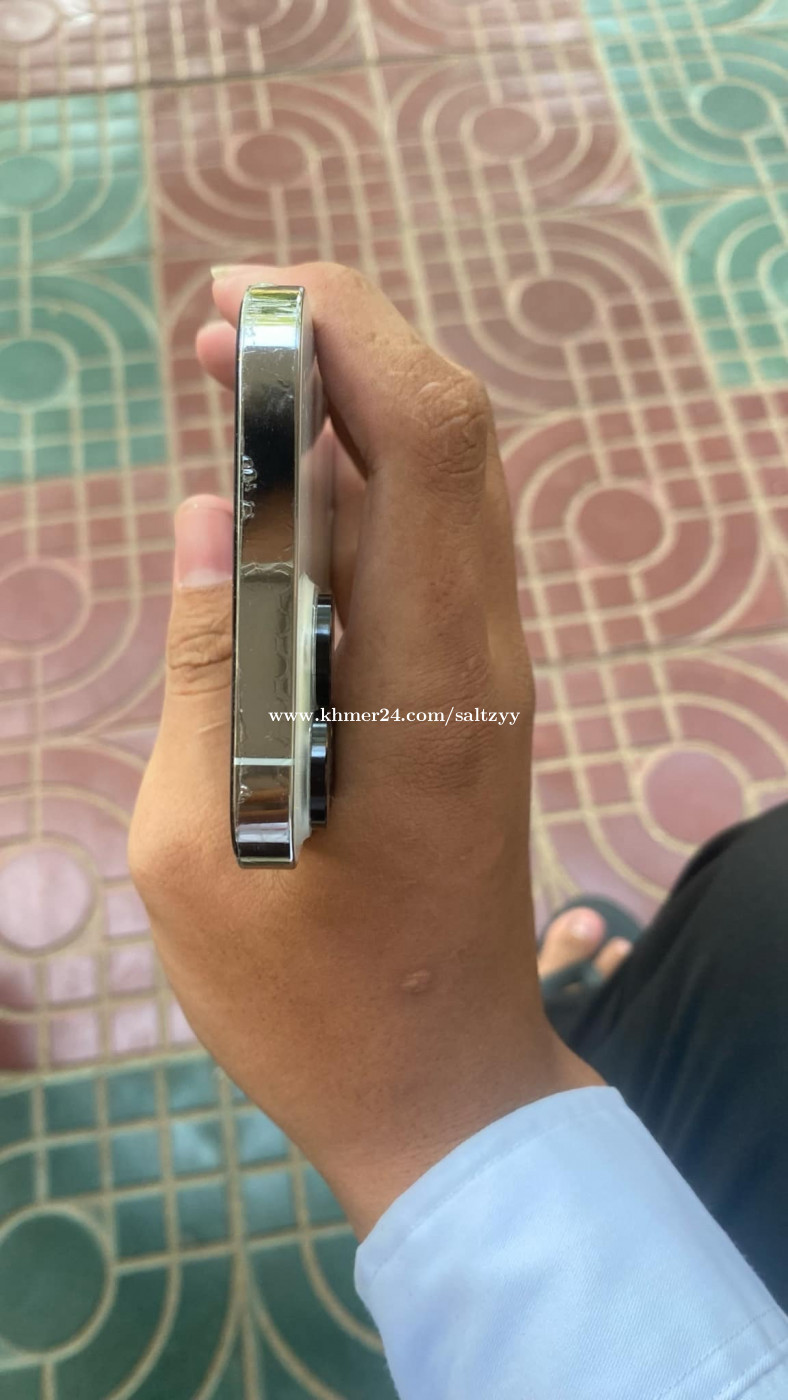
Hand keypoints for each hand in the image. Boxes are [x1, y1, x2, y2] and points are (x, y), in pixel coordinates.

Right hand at [129, 263, 598, 1236]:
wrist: (441, 1088)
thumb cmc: (309, 1000)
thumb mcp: (198, 843)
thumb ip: (205, 663)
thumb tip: (208, 511)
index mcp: (429, 675)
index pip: (429, 438)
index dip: (342, 333)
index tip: (233, 305)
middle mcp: (481, 649)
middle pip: (449, 435)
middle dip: (336, 349)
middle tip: (212, 337)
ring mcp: (484, 670)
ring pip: (439, 485)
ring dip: (343, 413)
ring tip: (227, 392)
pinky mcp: (467, 696)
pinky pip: (421, 554)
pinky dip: (353, 494)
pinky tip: (272, 494)